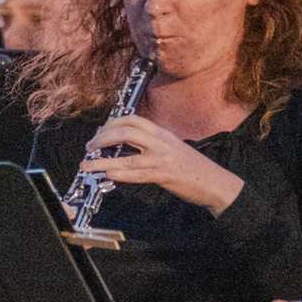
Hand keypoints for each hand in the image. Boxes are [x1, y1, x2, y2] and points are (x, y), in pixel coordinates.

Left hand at [76, 114, 245, 213]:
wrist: (215, 182)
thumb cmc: (193, 167)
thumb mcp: (173, 147)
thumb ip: (153, 143)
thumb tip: (127, 145)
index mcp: (162, 133)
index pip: (133, 119)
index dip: (112, 122)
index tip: (100, 132)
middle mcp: (161, 142)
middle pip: (126, 131)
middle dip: (103, 137)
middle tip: (90, 147)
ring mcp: (162, 158)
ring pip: (126, 155)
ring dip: (101, 161)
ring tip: (86, 166)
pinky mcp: (163, 176)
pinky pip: (135, 174)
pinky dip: (118, 173)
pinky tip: (107, 175)